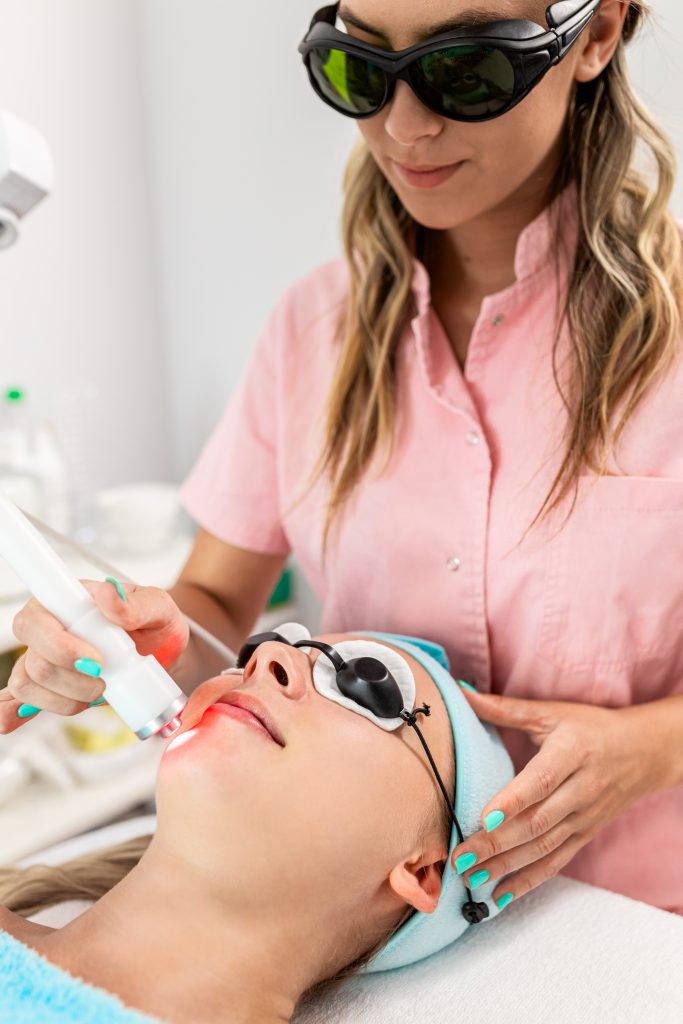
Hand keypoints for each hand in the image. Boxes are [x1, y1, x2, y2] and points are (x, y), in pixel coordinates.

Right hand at [0, 579, 188, 733]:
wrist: (165, 653)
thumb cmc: (156, 624)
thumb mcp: (158, 607)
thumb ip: (136, 604)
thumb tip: (108, 597)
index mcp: (65, 603)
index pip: (34, 621)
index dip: (58, 646)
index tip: (97, 660)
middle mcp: (48, 631)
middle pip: (33, 663)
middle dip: (73, 680)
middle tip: (107, 678)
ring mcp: (46, 661)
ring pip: (30, 688)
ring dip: (66, 700)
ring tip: (99, 692)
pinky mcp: (53, 688)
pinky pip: (17, 702)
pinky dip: (10, 714)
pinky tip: (12, 722)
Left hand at [450, 689, 667, 909]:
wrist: (644, 752)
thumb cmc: (590, 728)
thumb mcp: (552, 712)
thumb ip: (505, 708)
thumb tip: (462, 692)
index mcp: (572, 752)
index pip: (541, 781)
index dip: (513, 801)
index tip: (485, 819)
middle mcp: (581, 789)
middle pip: (537, 822)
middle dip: (497, 844)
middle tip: (460, 859)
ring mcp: (585, 817)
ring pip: (543, 847)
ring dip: (506, 867)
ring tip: (471, 879)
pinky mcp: (585, 835)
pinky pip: (556, 862)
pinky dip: (528, 881)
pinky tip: (500, 896)